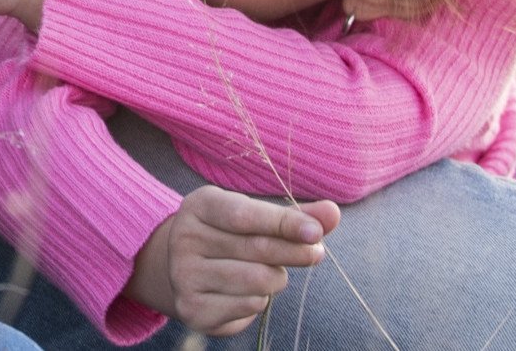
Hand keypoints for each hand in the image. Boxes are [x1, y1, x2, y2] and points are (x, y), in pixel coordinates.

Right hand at [127, 185, 339, 335]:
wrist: (187, 269)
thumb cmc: (230, 235)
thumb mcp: (255, 216)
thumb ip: (293, 215)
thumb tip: (332, 212)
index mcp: (199, 206)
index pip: (246, 215)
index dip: (284, 223)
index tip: (316, 232)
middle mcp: (184, 238)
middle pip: (256, 248)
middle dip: (295, 252)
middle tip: (316, 253)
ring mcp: (184, 275)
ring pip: (256, 280)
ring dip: (277, 278)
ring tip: (271, 271)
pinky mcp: (192, 309)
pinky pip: (248, 305)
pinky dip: (261, 299)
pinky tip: (251, 290)